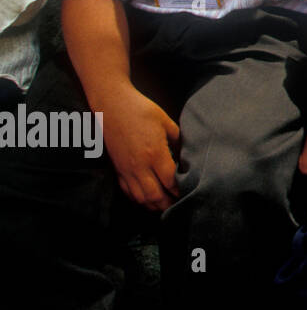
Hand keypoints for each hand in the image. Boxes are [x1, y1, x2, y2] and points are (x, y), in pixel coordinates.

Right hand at [101, 89, 180, 212]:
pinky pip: (128, 191)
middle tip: (181, 203)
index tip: (191, 192)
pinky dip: (139, 199)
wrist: (112, 105)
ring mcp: (126, 169)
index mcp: (154, 153)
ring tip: (167, 204)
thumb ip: (178, 141)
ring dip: (155, 205)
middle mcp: (139, 166)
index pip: (170, 182)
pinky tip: (148, 197)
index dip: (181, 190)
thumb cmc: (141, 110)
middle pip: (155, 196)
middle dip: (169, 203)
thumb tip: (187, 155)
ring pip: (140, 198)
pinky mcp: (117, 169)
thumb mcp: (166, 122)